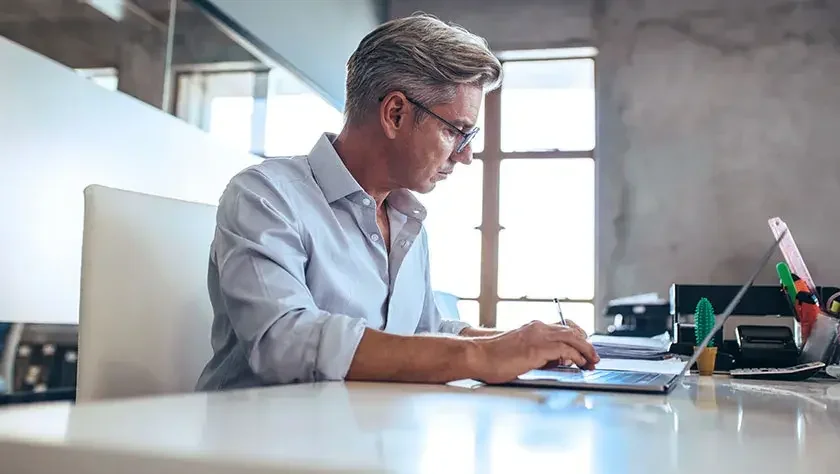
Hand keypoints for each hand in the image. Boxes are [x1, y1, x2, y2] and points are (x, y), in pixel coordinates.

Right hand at [471, 320, 599, 383]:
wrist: (478, 356)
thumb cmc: (494, 358)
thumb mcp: (521, 353)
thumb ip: (540, 354)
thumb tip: (558, 361)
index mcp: (533, 328)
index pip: (563, 328)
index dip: (578, 338)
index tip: (585, 349)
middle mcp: (538, 328)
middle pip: (572, 331)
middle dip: (586, 344)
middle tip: (594, 357)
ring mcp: (538, 336)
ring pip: (572, 337)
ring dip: (585, 350)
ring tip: (592, 361)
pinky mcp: (537, 348)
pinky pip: (565, 350)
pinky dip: (576, 357)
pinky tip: (580, 364)